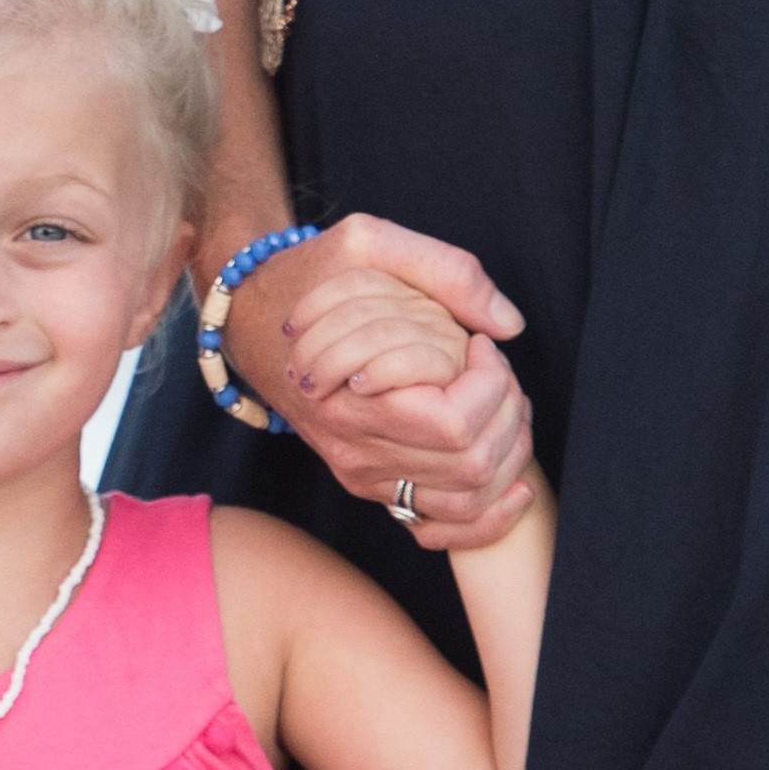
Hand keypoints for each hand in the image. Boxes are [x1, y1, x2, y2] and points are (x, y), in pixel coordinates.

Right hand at [222, 214, 534, 550]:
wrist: (252, 320)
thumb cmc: (310, 275)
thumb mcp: (367, 242)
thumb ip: (445, 270)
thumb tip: (507, 326)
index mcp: (351, 399)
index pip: (453, 426)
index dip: (488, 384)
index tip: (479, 343)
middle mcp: (356, 452)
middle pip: (470, 466)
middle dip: (508, 414)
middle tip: (497, 370)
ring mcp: (365, 476)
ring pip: (467, 499)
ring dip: (509, 454)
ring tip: (505, 404)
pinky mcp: (374, 485)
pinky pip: (442, 527)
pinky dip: (489, 518)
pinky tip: (516, 488)